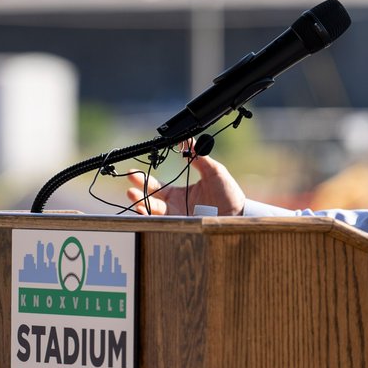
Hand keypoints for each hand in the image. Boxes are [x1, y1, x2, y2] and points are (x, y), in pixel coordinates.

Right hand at [125, 140, 245, 215]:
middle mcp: (174, 206)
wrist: (239, 214)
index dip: (144, 180)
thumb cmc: (229, 193)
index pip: (157, 187)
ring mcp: (177, 218)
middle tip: (129, 180)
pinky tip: (143, 210)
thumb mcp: (214, 171)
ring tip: (131, 194)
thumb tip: (188, 140)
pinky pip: (161, 224)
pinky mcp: (180, 227)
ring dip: (140, 203)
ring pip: (152, 212)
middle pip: (150, 198)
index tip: (133, 172)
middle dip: (137, 190)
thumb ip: (199, 157)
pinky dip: (150, 217)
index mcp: (180, 193)